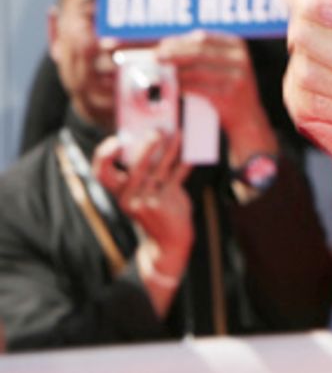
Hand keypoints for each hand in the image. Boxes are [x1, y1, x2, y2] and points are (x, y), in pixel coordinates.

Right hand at [93, 132, 192, 285]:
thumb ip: (146, 174)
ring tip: (178, 134)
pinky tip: (190, 152)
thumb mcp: (143, 195)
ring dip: (170, 149)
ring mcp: (146, 201)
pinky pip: (176, 176)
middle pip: (135, 167)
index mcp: (119, 194)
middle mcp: (129, 198)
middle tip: (156, 131)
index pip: (101, 173)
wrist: (169, 241)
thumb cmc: (156, 210)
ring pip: (159, 168)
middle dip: (146, 147)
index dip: (104, 156)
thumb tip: (158, 140)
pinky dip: (184, 162)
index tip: (116, 141)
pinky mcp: (164, 202)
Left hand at [156, 30, 273, 155]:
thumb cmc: (227, 88)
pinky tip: (173, 87)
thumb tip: (167, 47)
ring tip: (160, 73)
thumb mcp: (223, 65)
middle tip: (156, 57)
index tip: (161, 46)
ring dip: (176, 71)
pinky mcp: (230, 93)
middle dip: (174, 54)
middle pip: (199, 51)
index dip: (179, 41)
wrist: (247, 117)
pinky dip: (184, 86)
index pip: (202, 38)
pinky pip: (199, 88)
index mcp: (236, 45)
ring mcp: (237, 75)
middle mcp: (239, 57)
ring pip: (197, 70)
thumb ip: (202, 54)